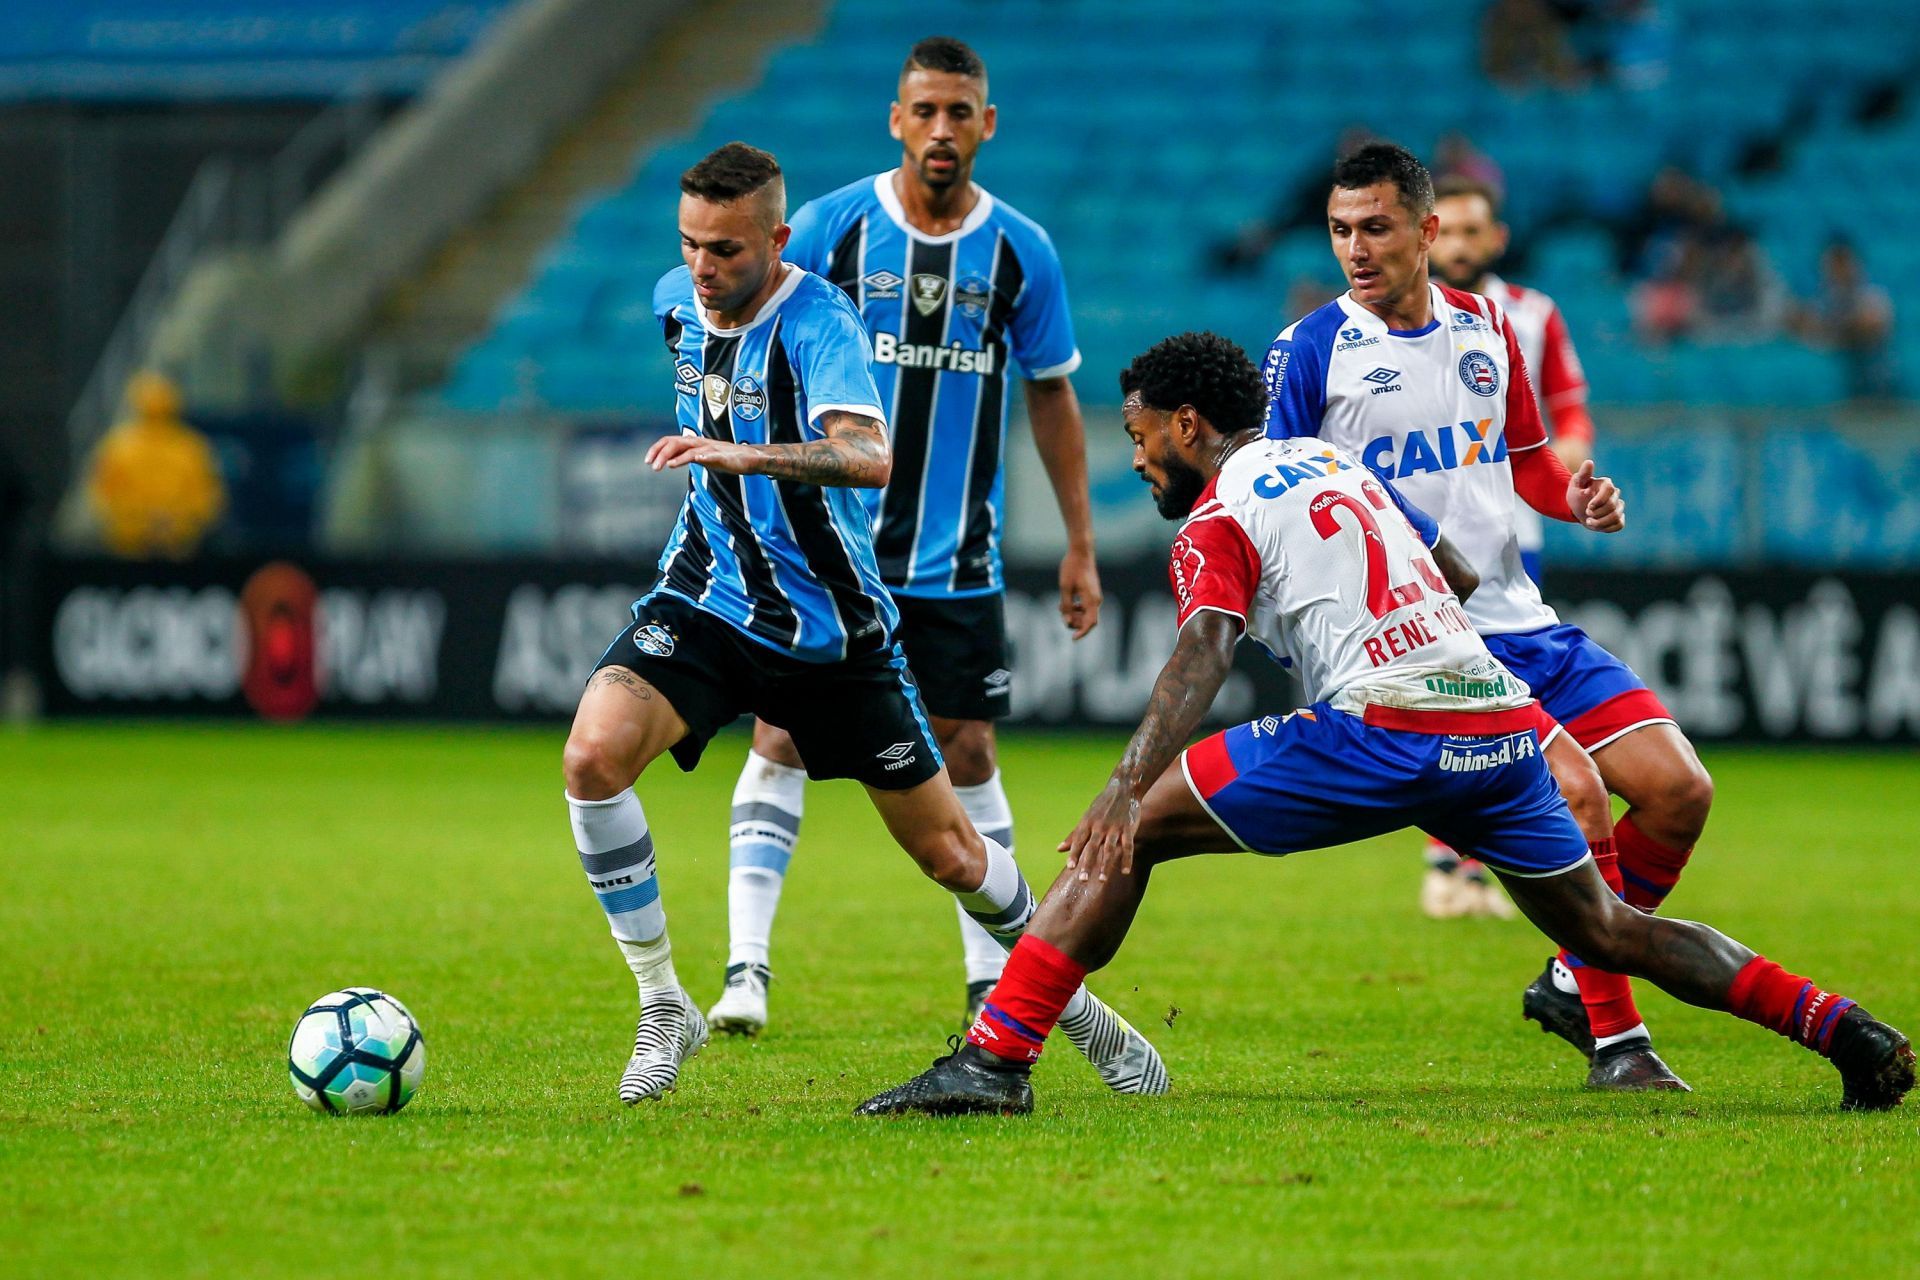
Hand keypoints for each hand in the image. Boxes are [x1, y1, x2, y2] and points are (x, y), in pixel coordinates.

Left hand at [646, 434, 763, 475]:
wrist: (749, 458)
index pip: (670, 441)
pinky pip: (710, 455)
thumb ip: (687, 456)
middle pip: (675, 442)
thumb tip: (670, 460)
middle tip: (651, 466)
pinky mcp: (722, 456)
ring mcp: (711, 449)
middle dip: (661, 452)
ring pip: (689, 448)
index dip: (657, 449)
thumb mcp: (702, 456)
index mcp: (693, 443)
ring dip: (675, 457)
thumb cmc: (726, 458)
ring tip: (666, 466)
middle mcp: (700, 442)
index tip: (647, 461)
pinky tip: (693, 461)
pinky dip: (701, 457)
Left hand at [1058, 545, 1103, 639]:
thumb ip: (1066, 606)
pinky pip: (1086, 607)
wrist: (1081, 552)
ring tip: (1061, 607)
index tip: (1073, 638)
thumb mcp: (1064, 587)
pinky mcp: (1092, 593)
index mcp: (1091, 600)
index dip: (1082, 633)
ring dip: (1074, 615)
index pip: (1090, 623)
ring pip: (1086, 614)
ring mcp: (1095, 596)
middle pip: (1088, 621)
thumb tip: (1066, 622)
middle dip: (1074, 622)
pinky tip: (1066, 602)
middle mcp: (1096, 600)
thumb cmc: (1072, 568)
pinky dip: (1076, 608)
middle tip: (1061, 612)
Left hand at [1058, 778, 1140, 881]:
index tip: (1070, 867)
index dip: (1074, 853)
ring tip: (1102, 880)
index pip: (1079, 840)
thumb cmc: (1102, 806)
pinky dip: (1126, 859)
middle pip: (1092, 847)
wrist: (1123, 789)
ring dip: (1105, 865)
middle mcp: (1100, 826)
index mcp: (1087, 823)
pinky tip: (1124, 872)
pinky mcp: (1128, 829)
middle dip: (1087, 863)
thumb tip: (1059, 849)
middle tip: (1083, 879)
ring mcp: (1115, 828)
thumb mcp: (1086, 817)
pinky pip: (1128, 846)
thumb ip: (1074, 835)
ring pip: (1109, 849)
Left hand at [1567, 459, 1624, 532]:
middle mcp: (1615, 494)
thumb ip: (1583, 474)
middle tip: (1586, 513)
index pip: (1610, 490)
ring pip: (1616, 516)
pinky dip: (1607, 528)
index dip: (1599, 500)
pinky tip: (1597, 525)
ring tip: (1588, 521)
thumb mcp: (1576, 484)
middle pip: (1613, 505)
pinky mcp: (1619, 518)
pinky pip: (1619, 525)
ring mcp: (1618, 507)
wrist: (1577, 509)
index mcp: (1606, 484)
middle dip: (1597, 513)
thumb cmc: (1577, 494)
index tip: (1589, 507)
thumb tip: (1589, 462)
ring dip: (1600, 522)